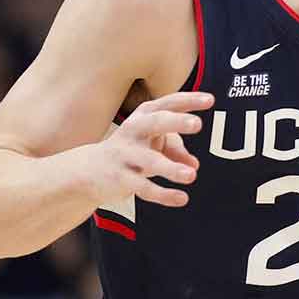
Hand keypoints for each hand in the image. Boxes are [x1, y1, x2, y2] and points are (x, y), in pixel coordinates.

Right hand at [93, 91, 212, 206]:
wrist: (88, 170)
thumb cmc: (130, 150)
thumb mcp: (152, 144)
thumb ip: (175, 150)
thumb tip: (195, 165)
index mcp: (143, 117)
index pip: (167, 103)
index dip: (189, 101)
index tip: (210, 100)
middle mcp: (133, 131)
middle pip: (155, 123)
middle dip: (176, 122)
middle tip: (198, 124)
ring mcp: (124, 155)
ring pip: (149, 161)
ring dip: (171, 168)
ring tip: (192, 175)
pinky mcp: (120, 178)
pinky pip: (144, 187)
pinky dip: (163, 194)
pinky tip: (181, 198)